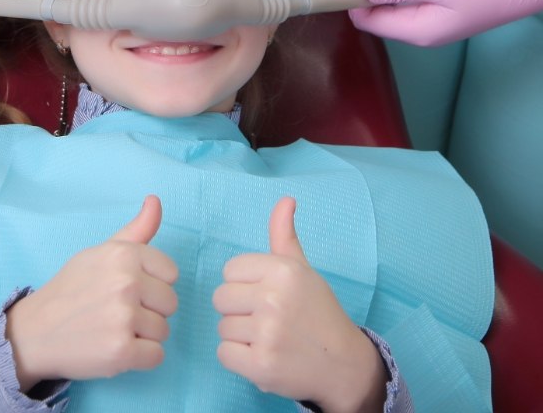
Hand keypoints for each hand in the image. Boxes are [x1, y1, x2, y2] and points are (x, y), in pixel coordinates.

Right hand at [5, 195, 178, 389]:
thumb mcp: (101, 252)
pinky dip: (140, 358)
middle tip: (118, 311)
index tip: (129, 289)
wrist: (35, 331)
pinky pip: (157, 356)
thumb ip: (136, 230)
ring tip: (113, 329)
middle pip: (171, 303)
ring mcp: (124, 318)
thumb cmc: (72, 288)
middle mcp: (126, 283)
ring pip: (164, 330)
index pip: (171, 273)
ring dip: (143, 335)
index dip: (152, 284)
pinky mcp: (121, 352)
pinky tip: (116, 347)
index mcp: (123, 254)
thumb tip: (155, 199)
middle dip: (150, 310)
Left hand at [213, 197, 386, 412]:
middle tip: (266, 319)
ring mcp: (267, 334)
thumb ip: (284, 235)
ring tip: (268, 338)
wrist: (344, 364)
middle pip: (221, 298)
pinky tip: (263, 356)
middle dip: (238, 310)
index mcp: (282, 270)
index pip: (230, 270)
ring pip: (222, 327)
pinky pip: (223, 354)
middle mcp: (273, 299)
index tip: (266, 295)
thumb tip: (286, 199)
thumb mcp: (302, 270)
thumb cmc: (318, 312)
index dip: (244, 284)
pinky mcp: (261, 366)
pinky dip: (239, 359)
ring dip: (240, 336)